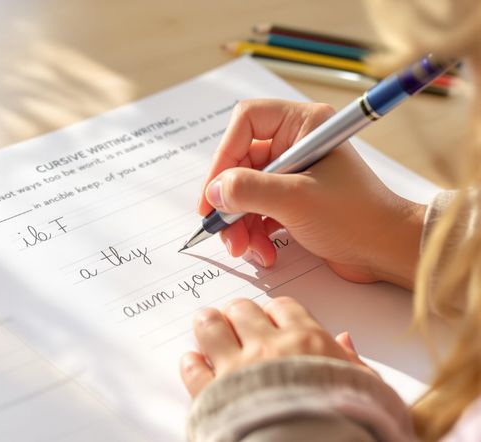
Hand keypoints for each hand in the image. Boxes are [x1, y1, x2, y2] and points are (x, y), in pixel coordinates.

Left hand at [180, 297, 371, 397]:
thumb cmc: (346, 427)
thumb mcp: (366, 392)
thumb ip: (352, 362)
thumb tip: (344, 339)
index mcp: (307, 342)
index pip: (282, 307)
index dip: (274, 312)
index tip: (271, 320)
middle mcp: (268, 348)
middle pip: (242, 310)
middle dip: (238, 314)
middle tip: (236, 322)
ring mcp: (237, 370)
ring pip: (210, 326)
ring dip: (208, 325)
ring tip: (208, 328)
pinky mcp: (213, 395)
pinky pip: (192, 368)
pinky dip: (191, 363)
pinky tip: (194, 362)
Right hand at [198, 100, 424, 288]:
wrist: (385, 250)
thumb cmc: (356, 217)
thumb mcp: (296, 201)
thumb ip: (249, 190)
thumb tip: (213, 191)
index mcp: (302, 124)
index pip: (246, 123)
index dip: (224, 156)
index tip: (213, 192)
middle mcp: (295, 142)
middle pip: (241, 162)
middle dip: (231, 201)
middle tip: (224, 230)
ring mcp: (292, 171)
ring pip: (245, 189)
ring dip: (240, 222)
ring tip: (245, 248)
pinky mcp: (291, 197)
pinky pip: (257, 208)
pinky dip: (254, 231)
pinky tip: (263, 251)